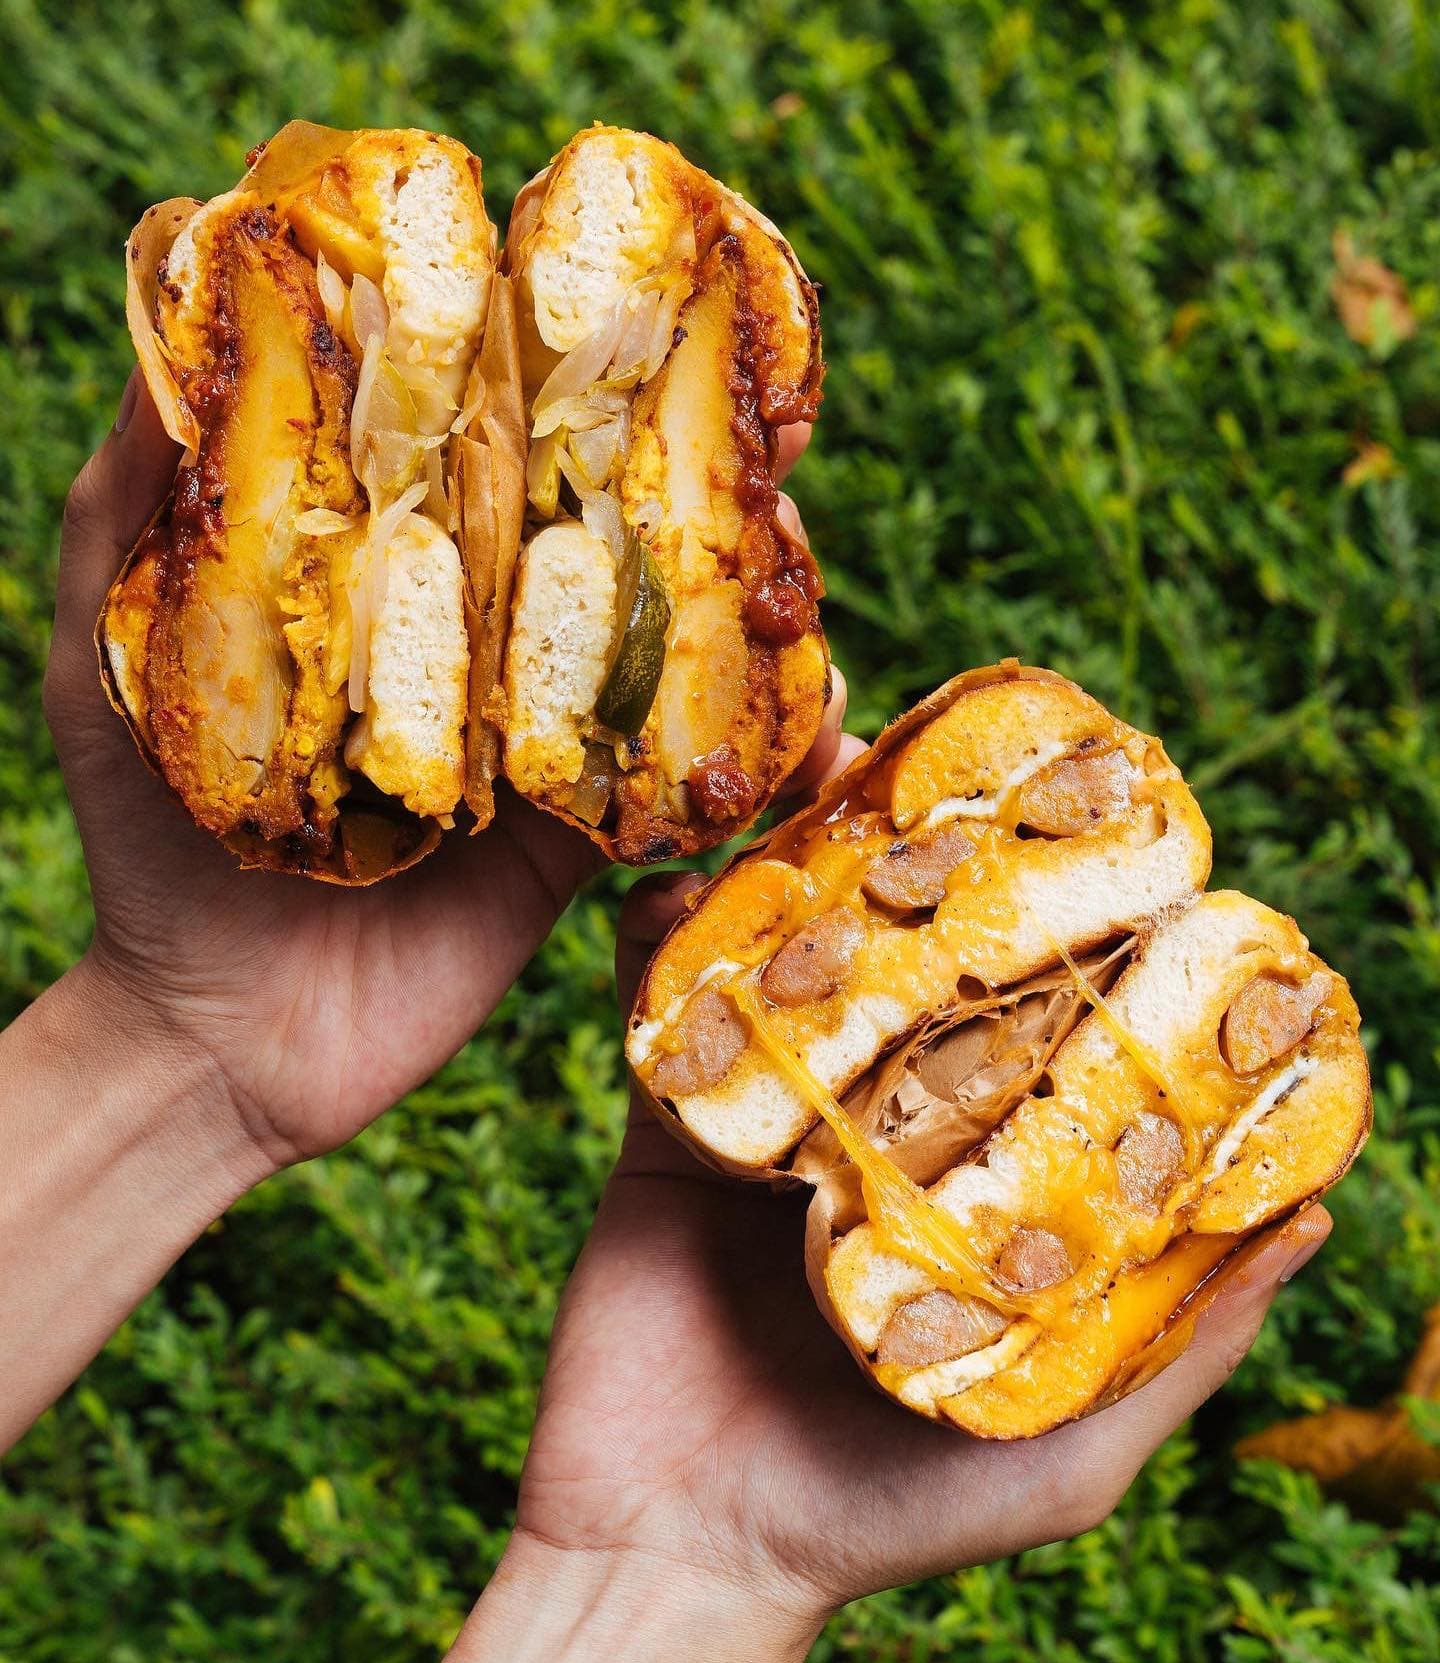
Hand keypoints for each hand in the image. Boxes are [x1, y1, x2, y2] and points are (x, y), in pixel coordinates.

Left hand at [42, 377, 837, 1169]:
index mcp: (389, 585)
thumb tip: (182, 308)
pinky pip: (680, 781)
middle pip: (605, 540)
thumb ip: (132, 505)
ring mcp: (538, 743)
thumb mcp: (108, 654)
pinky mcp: (579, 842)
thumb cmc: (145, 844)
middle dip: (695, 474)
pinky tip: (817, 706)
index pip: (491, 457)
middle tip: (767, 421)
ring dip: (743, 596)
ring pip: (665, 648)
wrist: (218, 1039)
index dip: (568, 379)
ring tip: (793, 549)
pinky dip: (755, 747)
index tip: (642, 300)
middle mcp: (477, 650)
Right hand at [450, 753, 1331, 1661]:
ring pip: (785, 969)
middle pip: (898, 976)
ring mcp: (767, 1125)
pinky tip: (683, 871)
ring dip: (790, 865)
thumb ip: (1180, 1342)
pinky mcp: (665, 1132)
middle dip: (908, 867)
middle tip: (931, 762)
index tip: (1072, 831)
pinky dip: (666, 937)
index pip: (1020, 1033)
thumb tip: (1317, 1219)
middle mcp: (874, 1138)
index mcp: (967, 1186)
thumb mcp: (1066, 1449)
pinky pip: (663, 1017)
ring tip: (815, 765)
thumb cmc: (881, 1520)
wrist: (672, 1550)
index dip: (1047, 932)